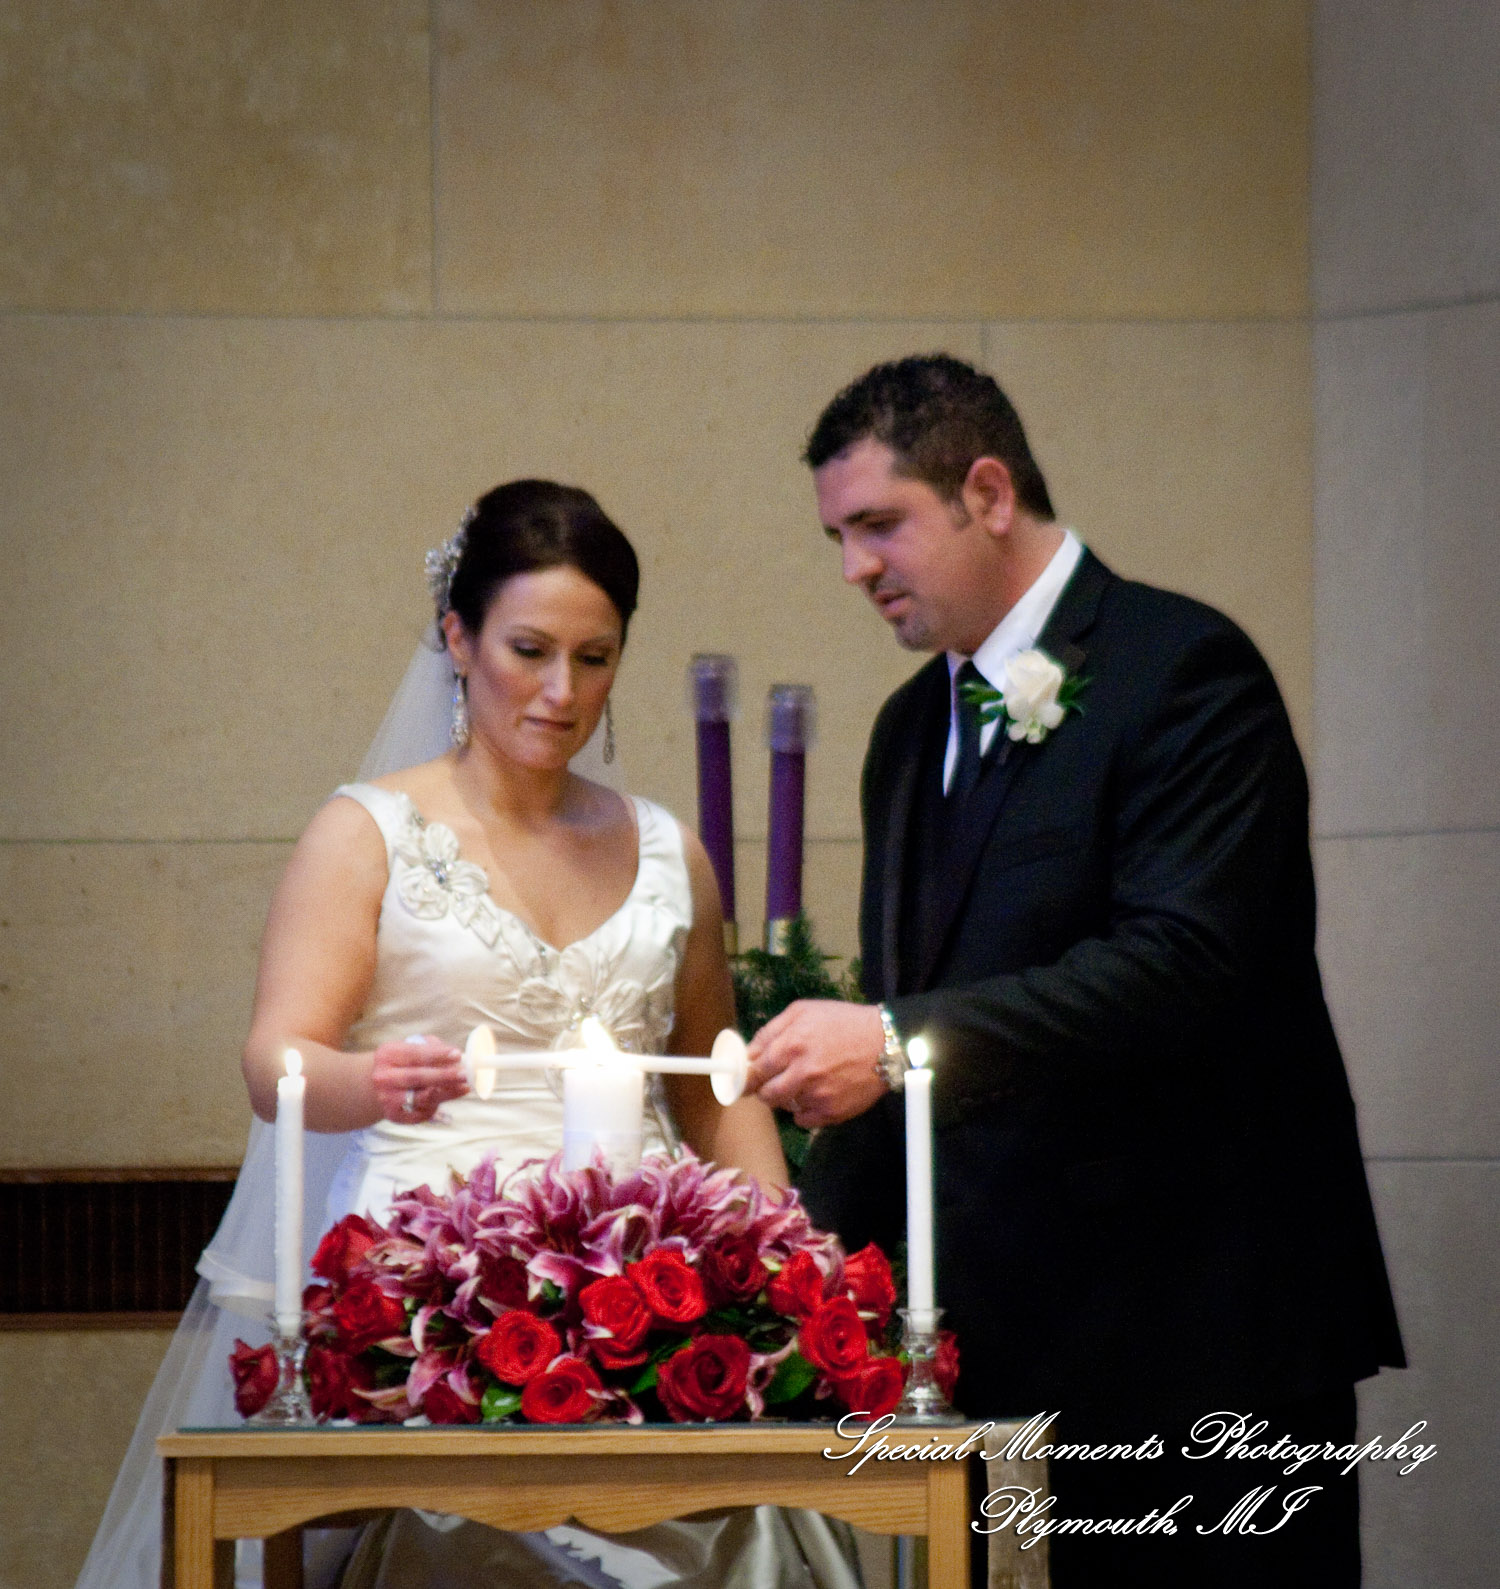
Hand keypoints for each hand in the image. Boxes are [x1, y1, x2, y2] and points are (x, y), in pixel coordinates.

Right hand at [370, 1035, 466, 1123]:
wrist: (375, 1086)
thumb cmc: (402, 1062)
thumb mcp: (410, 1047)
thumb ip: (431, 1048)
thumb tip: (457, 1057)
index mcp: (387, 1055)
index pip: (415, 1054)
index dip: (437, 1055)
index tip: (458, 1055)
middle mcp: (384, 1078)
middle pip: (417, 1077)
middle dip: (443, 1076)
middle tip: (465, 1074)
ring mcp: (388, 1099)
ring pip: (422, 1098)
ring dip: (447, 1093)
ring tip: (465, 1087)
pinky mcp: (395, 1116)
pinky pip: (421, 1112)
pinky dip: (437, 1105)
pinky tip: (448, 1096)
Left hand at [745, 1000, 887, 1127]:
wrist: (886, 1042)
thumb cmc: (844, 1022)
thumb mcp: (804, 1011)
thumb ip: (771, 1031)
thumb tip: (748, 1053)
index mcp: (792, 1045)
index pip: (754, 1071)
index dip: (746, 1077)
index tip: (743, 1079)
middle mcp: (803, 1072)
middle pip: (765, 1095)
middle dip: (763, 1090)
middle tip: (772, 1082)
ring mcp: (818, 1095)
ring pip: (784, 1107)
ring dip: (787, 1097)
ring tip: (804, 1081)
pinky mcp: (832, 1112)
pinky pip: (804, 1120)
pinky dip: (805, 1110)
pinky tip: (817, 1094)